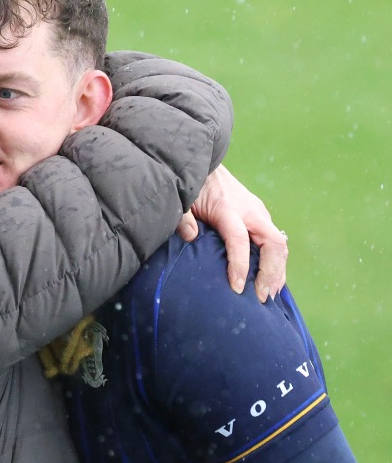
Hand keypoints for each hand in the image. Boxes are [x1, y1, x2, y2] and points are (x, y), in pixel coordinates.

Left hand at [187, 165, 287, 302]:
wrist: (206, 165)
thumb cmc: (193, 187)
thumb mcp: (183, 200)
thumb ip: (183, 217)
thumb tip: (191, 237)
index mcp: (228, 208)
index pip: (238, 240)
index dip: (239, 265)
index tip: (236, 288)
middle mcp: (250, 211)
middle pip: (272, 243)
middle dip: (270, 273)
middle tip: (260, 297)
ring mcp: (259, 213)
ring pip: (279, 244)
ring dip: (278, 271)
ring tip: (269, 295)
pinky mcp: (261, 217)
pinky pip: (276, 242)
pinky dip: (277, 263)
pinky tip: (272, 282)